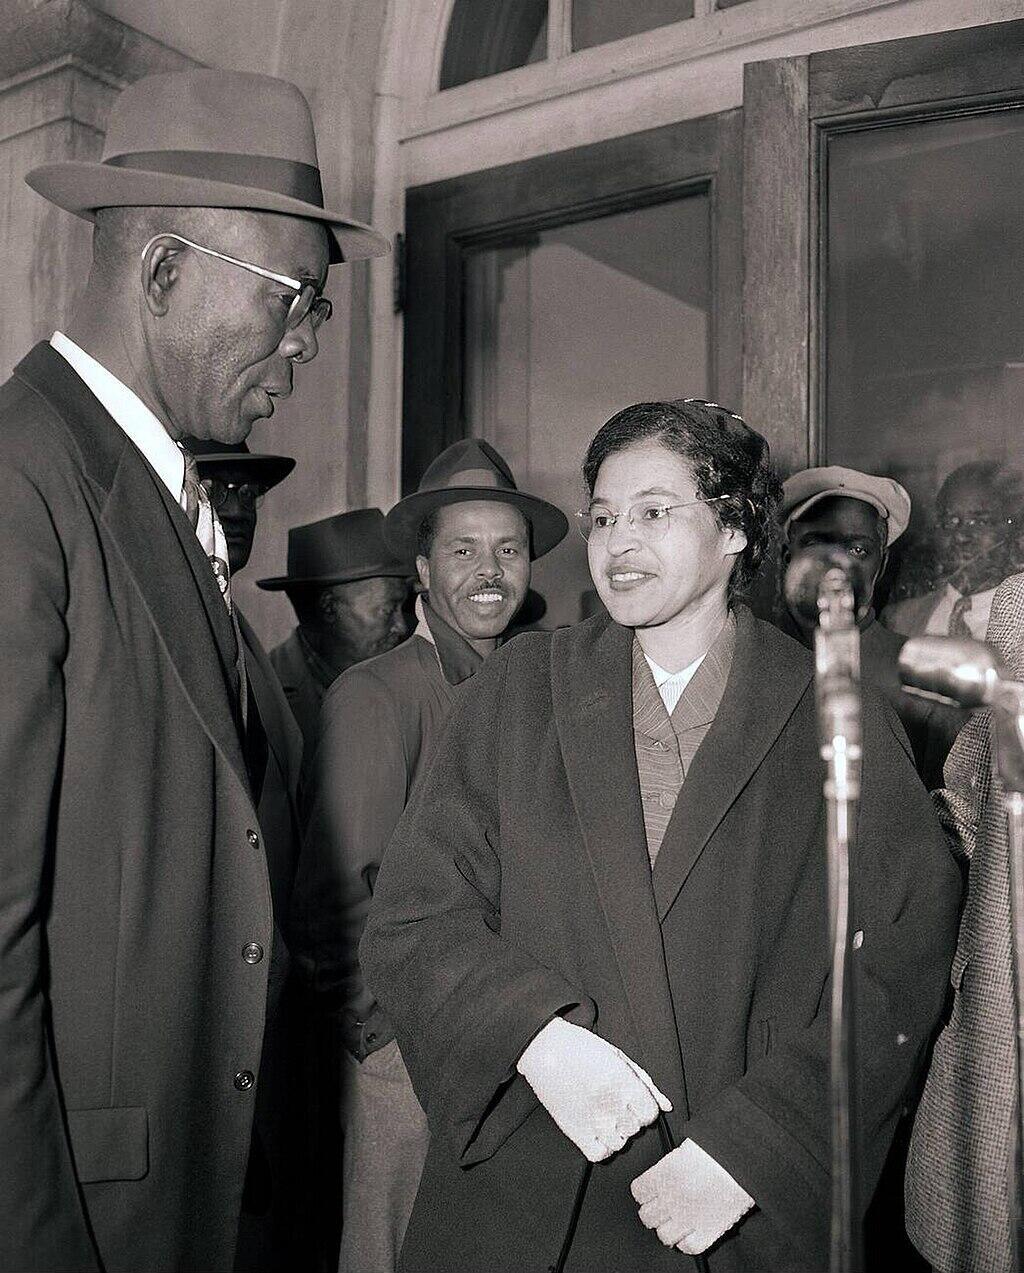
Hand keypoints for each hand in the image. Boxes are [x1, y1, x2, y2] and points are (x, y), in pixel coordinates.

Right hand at [516, 1017, 670, 1161]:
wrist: (544, 1048)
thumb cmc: (581, 1047)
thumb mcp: (619, 1056)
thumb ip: (646, 1082)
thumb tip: (667, 1106)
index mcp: (624, 1081)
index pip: (650, 1114)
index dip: (644, 1108)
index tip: (633, 1101)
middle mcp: (611, 1103)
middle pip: (636, 1128)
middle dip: (629, 1116)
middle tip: (613, 1102)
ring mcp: (592, 1119)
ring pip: (620, 1143)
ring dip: (616, 1132)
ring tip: (603, 1114)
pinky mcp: (574, 1130)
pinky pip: (599, 1154)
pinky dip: (601, 1147)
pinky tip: (595, 1130)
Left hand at [631, 1138, 753, 1253]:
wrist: (743, 1158)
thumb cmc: (716, 1148)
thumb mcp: (683, 1149)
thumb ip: (668, 1167)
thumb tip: (661, 1178)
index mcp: (663, 1175)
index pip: (639, 1192)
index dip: (644, 1193)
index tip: (649, 1193)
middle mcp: (672, 1199)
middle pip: (648, 1217)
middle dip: (653, 1212)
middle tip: (662, 1208)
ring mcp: (689, 1218)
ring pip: (664, 1235)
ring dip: (668, 1228)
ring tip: (676, 1220)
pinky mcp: (708, 1231)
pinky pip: (689, 1247)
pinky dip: (687, 1242)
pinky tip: (690, 1232)